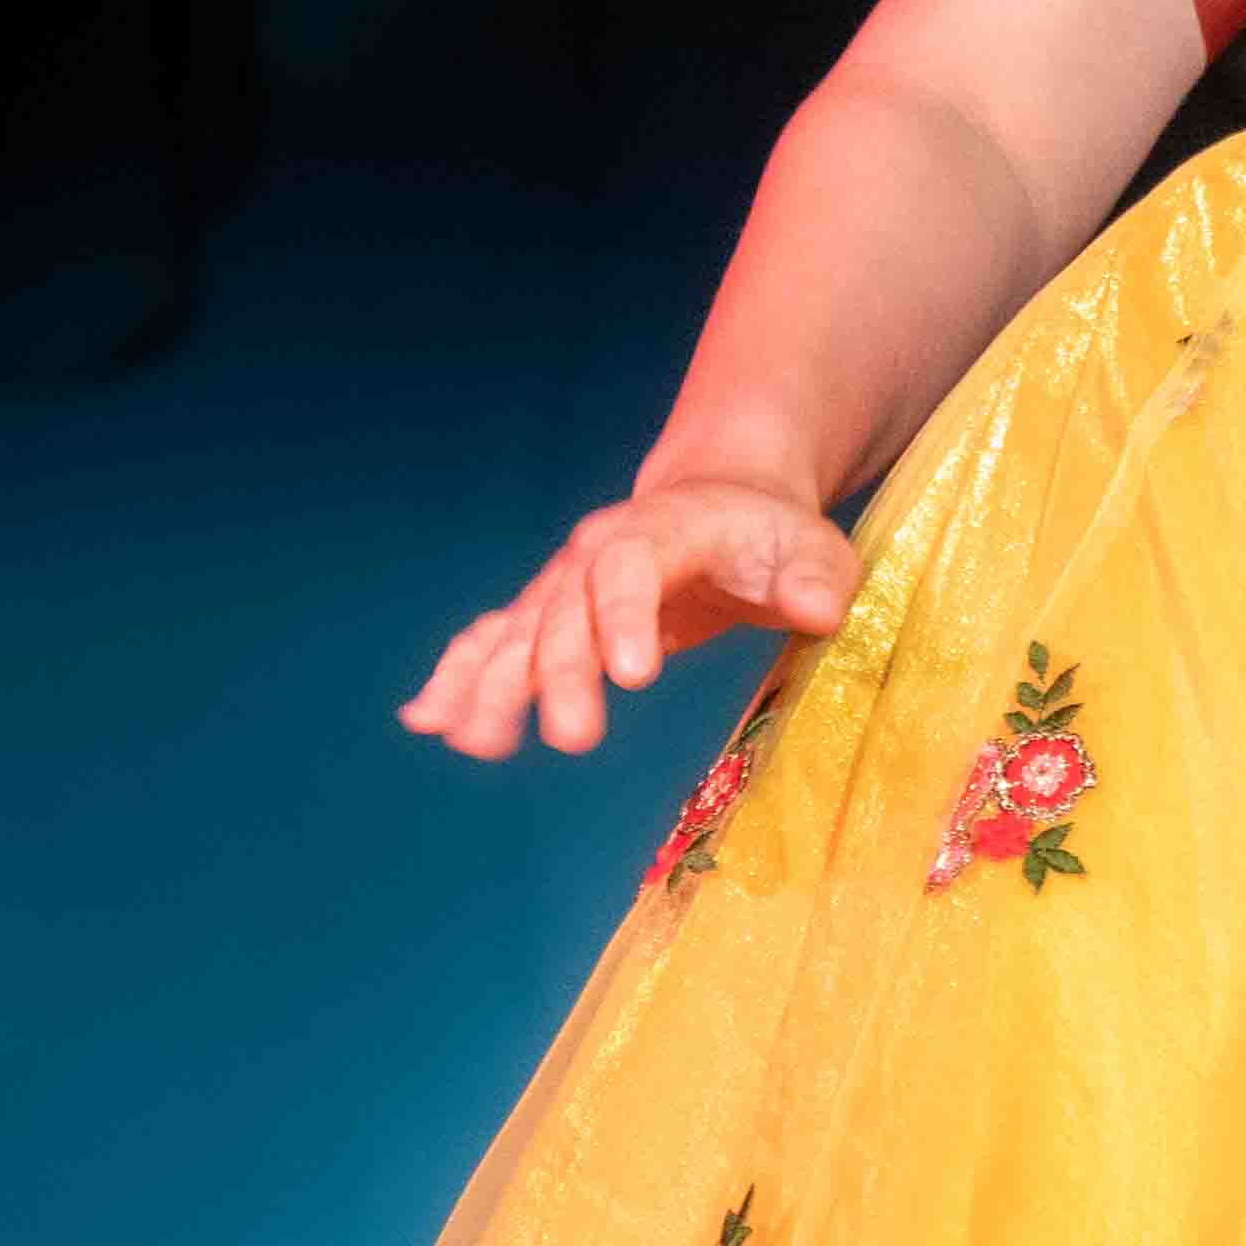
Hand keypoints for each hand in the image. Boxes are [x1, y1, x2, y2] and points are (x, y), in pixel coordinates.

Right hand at [404, 479, 851, 762]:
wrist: (719, 501)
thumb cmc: (773, 537)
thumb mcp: (815, 548)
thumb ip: (817, 578)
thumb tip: (818, 609)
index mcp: (661, 530)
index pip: (632, 568)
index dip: (624, 616)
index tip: (633, 676)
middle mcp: (595, 554)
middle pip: (566, 612)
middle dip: (562, 675)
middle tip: (572, 739)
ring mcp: (564, 585)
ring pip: (516, 633)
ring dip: (491, 687)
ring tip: (477, 743)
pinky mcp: (548, 615)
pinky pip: (492, 643)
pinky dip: (458, 678)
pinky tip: (428, 720)